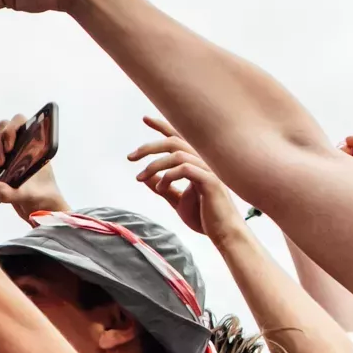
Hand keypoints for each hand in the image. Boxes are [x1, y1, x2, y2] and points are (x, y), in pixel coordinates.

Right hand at [0, 113, 68, 218]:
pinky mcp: (2, 161)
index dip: (11, 129)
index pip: (20, 122)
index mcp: (34, 144)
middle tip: (1, 162)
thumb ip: (10, 193)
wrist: (40, 207)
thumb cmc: (42, 198)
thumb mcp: (28, 197)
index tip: (9, 148)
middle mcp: (22, 143)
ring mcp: (11, 151)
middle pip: (4, 126)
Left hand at [128, 117, 247, 244]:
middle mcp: (204, 161)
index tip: (145, 118)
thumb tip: (147, 177)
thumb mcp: (177, 200)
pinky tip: (161, 187)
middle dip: (149, 146)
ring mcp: (209, 169)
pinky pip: (185, 169)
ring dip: (154, 165)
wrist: (222, 233)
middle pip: (174, 141)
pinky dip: (168, 175)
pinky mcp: (210, 181)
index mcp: (197, 163)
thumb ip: (164, 187)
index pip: (178, 138)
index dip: (162, 126)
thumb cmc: (204, 217)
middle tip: (131, 157)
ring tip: (140, 178)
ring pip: (177, 154)